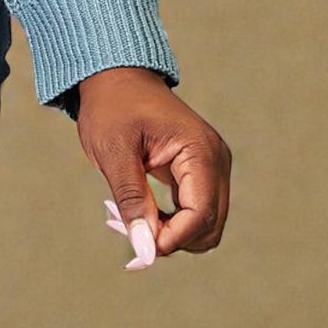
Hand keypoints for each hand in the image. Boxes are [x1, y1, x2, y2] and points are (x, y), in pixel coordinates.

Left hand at [75, 67, 229, 266]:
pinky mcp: (201, 171)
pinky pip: (196, 211)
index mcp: (199, 149)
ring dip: (172, 234)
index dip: (173, 239)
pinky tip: (141, 216)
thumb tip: (146, 252)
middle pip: (209, 225)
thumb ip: (131, 200)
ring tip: (130, 221)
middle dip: (172, 240)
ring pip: (205, 224)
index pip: (201, 213)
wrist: (115, 75)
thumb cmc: (112, 106)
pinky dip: (172, 223)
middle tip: (129, 232)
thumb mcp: (113, 151)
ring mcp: (211, 165)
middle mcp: (215, 158)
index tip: (139, 248)